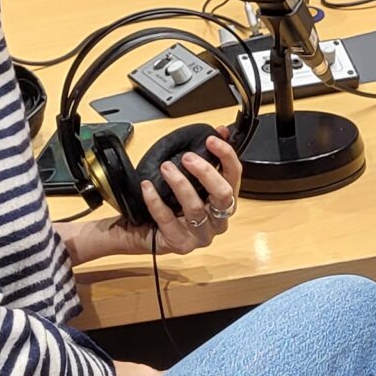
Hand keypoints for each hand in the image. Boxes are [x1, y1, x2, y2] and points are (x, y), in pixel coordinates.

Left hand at [137, 135, 244, 255]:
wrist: (141, 231)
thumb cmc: (170, 204)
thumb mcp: (189, 179)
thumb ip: (206, 158)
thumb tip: (221, 131)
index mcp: (224, 203)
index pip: (234, 176)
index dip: (226, 156)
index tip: (211, 140)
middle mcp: (218, 220)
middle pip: (223, 195)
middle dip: (206, 172)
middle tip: (187, 157)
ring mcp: (200, 235)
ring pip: (195, 208)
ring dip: (179, 183)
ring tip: (165, 168)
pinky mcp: (180, 243)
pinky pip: (167, 219)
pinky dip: (156, 200)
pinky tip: (147, 186)